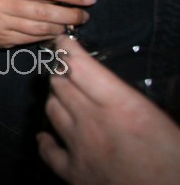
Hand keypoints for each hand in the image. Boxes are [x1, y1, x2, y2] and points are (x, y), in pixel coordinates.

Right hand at [0, 0, 95, 48]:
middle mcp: (1, 4)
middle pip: (43, 12)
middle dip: (69, 15)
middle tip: (84, 16)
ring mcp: (1, 24)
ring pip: (40, 28)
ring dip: (61, 27)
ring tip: (71, 24)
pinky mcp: (4, 40)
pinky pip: (33, 39)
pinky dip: (48, 36)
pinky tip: (56, 32)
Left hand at [38, 34, 179, 184]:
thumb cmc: (176, 165)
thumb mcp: (166, 122)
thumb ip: (139, 100)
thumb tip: (130, 85)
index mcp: (121, 106)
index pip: (78, 65)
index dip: (67, 48)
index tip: (64, 40)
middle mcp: (93, 122)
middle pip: (61, 84)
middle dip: (62, 72)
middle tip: (68, 70)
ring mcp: (79, 148)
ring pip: (51, 109)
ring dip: (56, 99)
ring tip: (64, 96)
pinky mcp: (74, 174)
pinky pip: (48, 151)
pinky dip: (46, 141)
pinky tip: (46, 136)